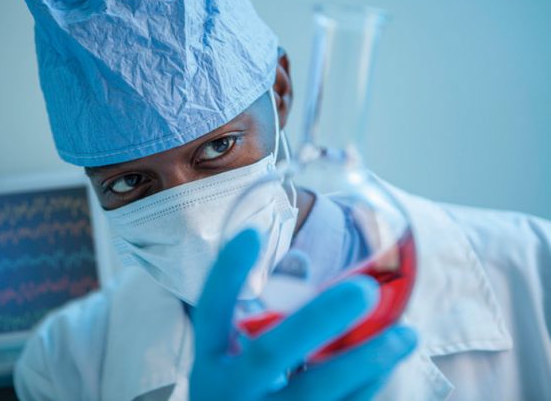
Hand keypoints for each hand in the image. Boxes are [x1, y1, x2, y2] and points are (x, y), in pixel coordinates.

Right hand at [190, 229, 416, 400]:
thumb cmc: (242, 391)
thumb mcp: (234, 360)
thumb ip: (262, 317)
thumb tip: (301, 263)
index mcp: (210, 363)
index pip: (211, 312)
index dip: (227, 273)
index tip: (252, 233)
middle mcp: (230, 393)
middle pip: (268, 353)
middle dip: (317, 319)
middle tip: (364, 289)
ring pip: (315, 392)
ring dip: (366, 361)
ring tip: (407, 334)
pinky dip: (368, 386)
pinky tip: (388, 362)